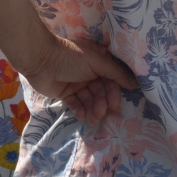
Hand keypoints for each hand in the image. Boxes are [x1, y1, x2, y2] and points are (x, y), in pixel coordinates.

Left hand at [22, 35, 138, 121]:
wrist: (41, 60)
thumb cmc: (71, 58)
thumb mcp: (96, 61)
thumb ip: (116, 73)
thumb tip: (135, 84)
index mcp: (98, 61)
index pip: (112, 79)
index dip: (114, 92)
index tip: (115, 103)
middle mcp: (89, 72)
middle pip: (101, 91)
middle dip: (102, 103)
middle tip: (101, 112)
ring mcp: (77, 82)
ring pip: (89, 99)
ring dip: (92, 109)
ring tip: (92, 118)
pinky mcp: (65, 92)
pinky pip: (76, 103)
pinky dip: (79, 110)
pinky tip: (81, 115)